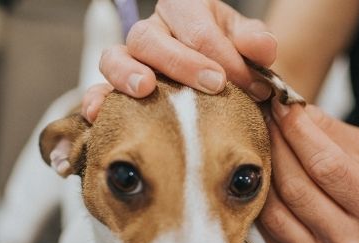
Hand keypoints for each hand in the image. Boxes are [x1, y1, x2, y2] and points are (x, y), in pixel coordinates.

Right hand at [82, 0, 277, 121]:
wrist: (219, 79)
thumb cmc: (231, 58)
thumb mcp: (248, 44)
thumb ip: (257, 42)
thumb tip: (262, 48)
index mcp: (183, 10)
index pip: (198, 28)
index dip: (227, 57)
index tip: (254, 85)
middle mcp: (152, 30)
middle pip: (150, 37)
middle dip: (182, 63)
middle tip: (215, 85)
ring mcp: (129, 59)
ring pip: (114, 57)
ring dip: (128, 74)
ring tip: (145, 90)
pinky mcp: (117, 89)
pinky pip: (97, 90)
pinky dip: (96, 101)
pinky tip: (98, 115)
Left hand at [257, 101, 358, 242]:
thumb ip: (326, 129)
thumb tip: (286, 107)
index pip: (328, 166)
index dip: (299, 132)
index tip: (282, 105)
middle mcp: (347, 238)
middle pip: (296, 187)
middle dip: (276, 145)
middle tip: (264, 117)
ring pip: (274, 208)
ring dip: (262, 169)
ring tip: (259, 142)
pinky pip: (263, 223)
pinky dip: (258, 193)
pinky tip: (260, 173)